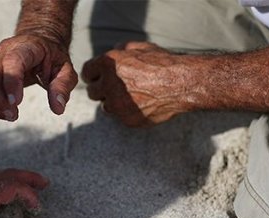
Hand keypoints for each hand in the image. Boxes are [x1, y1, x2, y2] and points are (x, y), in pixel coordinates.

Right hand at [0, 34, 77, 120]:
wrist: (39, 42)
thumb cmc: (52, 57)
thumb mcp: (65, 69)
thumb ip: (62, 86)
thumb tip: (58, 108)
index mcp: (26, 46)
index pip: (13, 61)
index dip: (11, 81)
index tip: (16, 102)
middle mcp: (4, 52)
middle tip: (14, 115)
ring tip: (12, 116)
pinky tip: (7, 113)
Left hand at [0, 169, 48, 217]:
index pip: (11, 188)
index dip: (27, 195)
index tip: (36, 208)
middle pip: (9, 174)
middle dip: (29, 178)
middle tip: (45, 183)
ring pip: (0, 174)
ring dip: (18, 176)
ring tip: (30, 182)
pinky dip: (5, 179)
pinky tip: (4, 186)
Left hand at [81, 42, 198, 127]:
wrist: (181, 83)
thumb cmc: (162, 63)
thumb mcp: (140, 48)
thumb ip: (121, 50)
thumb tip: (114, 51)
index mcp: (108, 65)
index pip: (87, 73)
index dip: (94, 74)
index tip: (99, 76)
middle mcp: (108, 85)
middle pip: (92, 92)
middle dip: (101, 89)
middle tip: (115, 87)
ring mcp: (117, 105)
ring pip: (106, 106)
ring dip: (114, 102)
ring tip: (131, 95)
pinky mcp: (127, 119)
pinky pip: (121, 117)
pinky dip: (127, 112)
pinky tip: (141, 104)